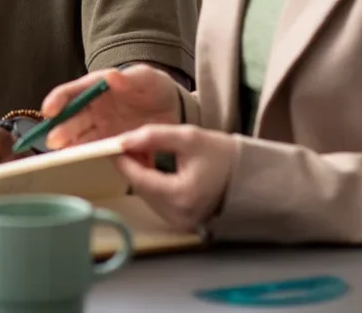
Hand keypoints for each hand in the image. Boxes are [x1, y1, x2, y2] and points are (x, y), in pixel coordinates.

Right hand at [41, 65, 180, 149]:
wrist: (173, 109)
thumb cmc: (155, 87)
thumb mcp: (147, 78)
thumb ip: (130, 78)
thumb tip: (111, 76)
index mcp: (97, 87)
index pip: (72, 92)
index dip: (58, 100)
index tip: (48, 110)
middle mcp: (94, 108)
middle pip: (72, 119)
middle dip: (61, 129)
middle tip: (54, 141)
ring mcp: (101, 127)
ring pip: (80, 137)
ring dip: (71, 145)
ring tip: (63, 155)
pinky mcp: (111, 143)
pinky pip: (98, 150)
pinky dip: (90, 155)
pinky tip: (84, 161)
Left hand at [115, 124, 237, 231]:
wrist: (250, 177)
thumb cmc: (221, 155)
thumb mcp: (187, 137)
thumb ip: (153, 137)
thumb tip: (122, 140)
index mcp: (182, 196)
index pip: (139, 178)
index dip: (123, 159)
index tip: (111, 143)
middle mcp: (180, 216)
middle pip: (141, 188)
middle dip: (132, 165)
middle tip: (128, 143)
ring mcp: (181, 223)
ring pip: (146, 196)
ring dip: (140, 175)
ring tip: (143, 152)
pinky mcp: (183, 223)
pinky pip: (157, 202)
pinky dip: (152, 185)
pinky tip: (153, 168)